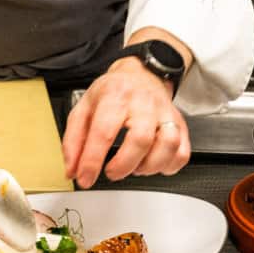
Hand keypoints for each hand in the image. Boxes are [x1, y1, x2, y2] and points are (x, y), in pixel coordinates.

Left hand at [62, 57, 190, 188]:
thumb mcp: (84, 108)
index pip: (104, 132)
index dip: (92, 161)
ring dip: (149, 166)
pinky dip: (168, 166)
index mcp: (116, 96)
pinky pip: (182, 152)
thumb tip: (72, 169)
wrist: (141, 74)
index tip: (85, 178)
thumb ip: (73, 140)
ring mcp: (165, 113)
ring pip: (168, 145)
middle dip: (123, 165)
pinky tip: (152, 163)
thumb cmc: (113, 92)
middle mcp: (144, 103)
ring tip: (134, 167)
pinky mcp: (180, 125)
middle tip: (111, 172)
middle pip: (141, 139)